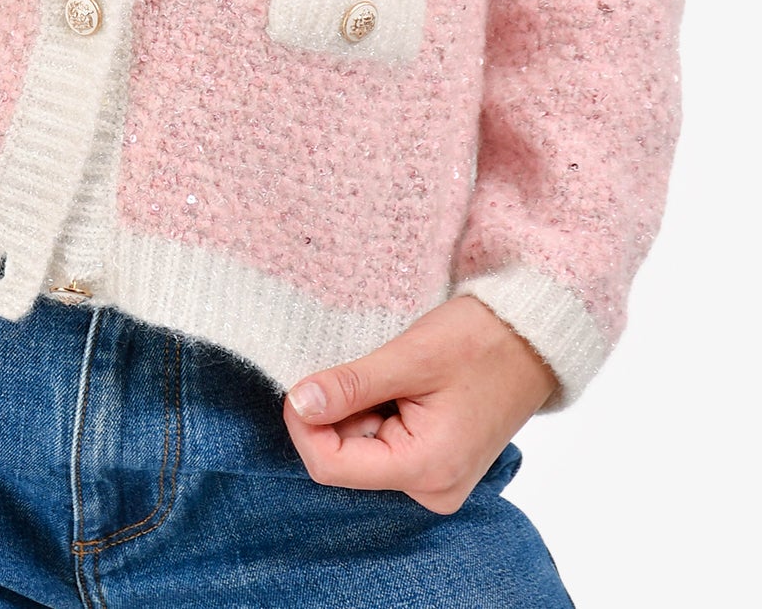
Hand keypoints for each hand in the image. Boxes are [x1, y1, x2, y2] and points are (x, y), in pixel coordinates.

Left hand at [283, 293, 558, 512]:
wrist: (531, 339)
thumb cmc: (480, 342)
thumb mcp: (409, 356)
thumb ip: (351, 385)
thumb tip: (298, 404)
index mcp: (426, 470)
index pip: (331, 467)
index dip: (304, 425)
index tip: (300, 383)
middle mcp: (431, 489)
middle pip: (345, 461)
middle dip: (338, 413)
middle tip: (365, 369)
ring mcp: (436, 480)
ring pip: (362, 451)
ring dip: (359, 411)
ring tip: (391, 375)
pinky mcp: (435, 465)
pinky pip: (384, 447)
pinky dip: (377, 414)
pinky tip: (400, 388)